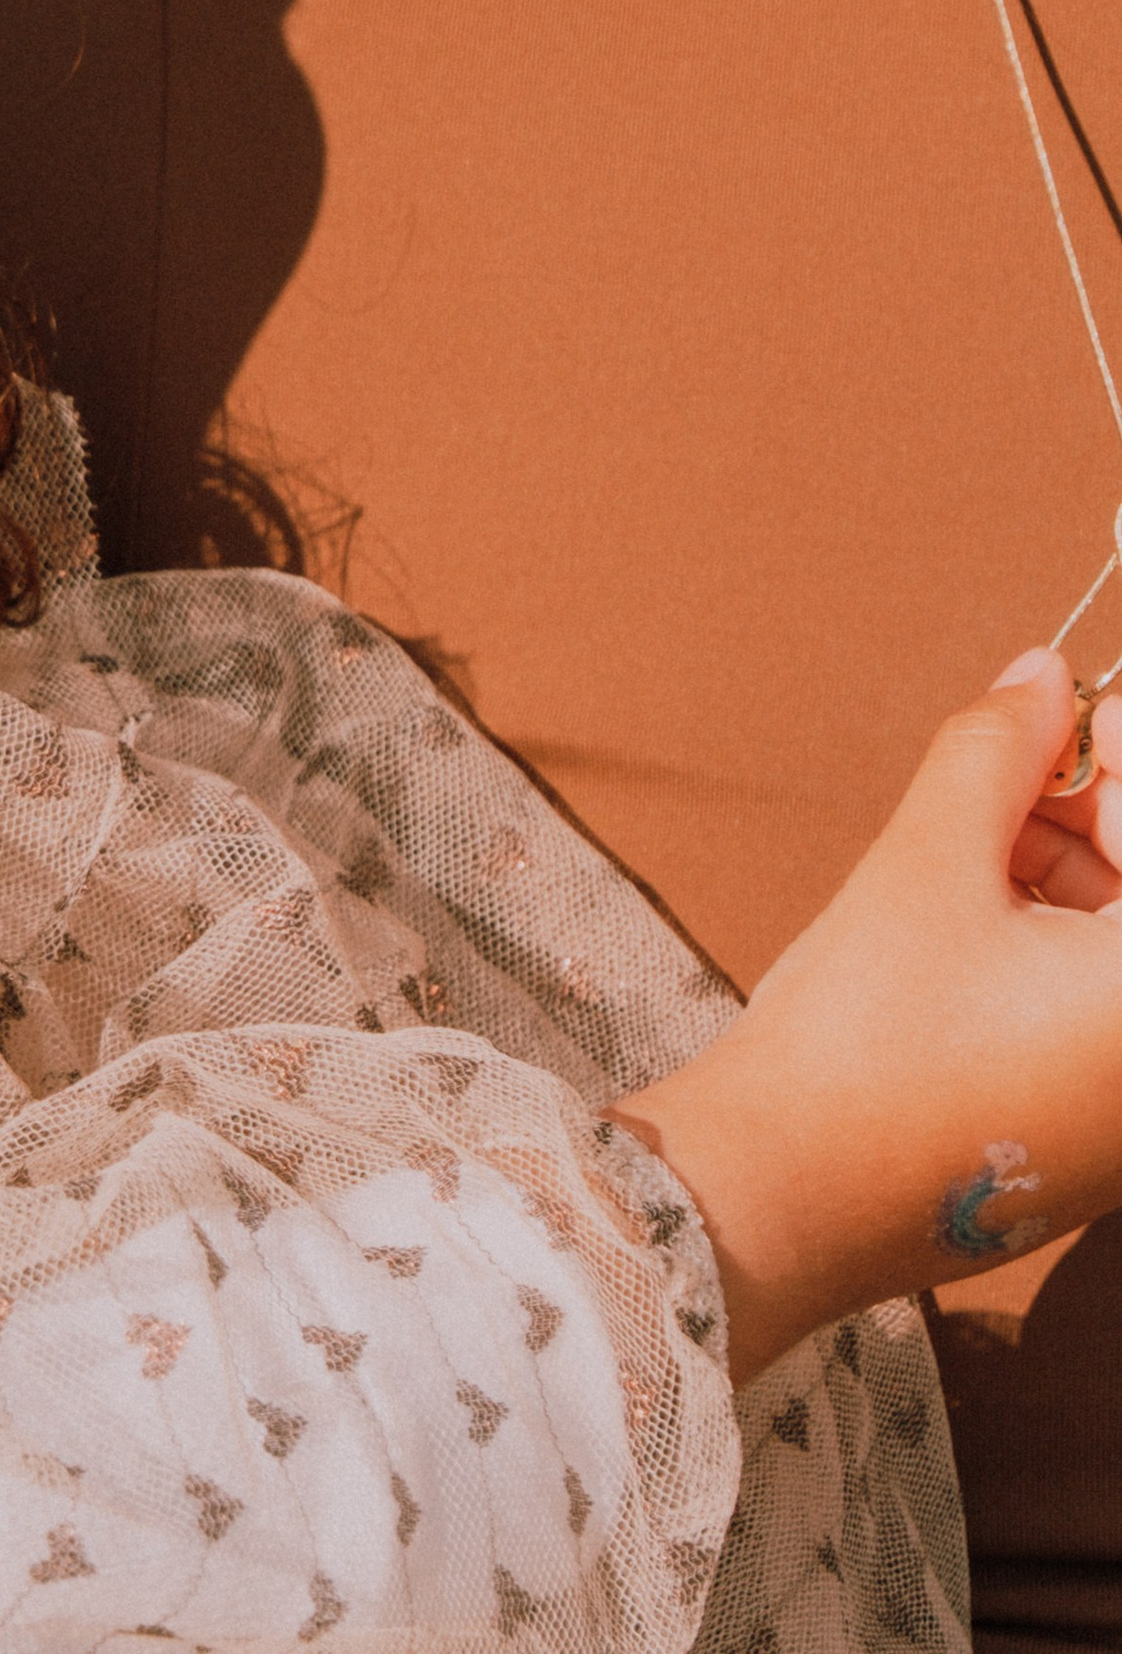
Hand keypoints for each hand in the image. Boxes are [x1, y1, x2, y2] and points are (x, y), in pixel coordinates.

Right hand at [611, 651, 1121, 1383]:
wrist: (783, 1198)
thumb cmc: (864, 1035)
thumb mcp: (929, 863)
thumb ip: (999, 751)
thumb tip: (1041, 675)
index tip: (1072, 709)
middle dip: (1097, 816)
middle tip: (1011, 759)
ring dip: (1070, 875)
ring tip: (969, 835)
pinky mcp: (1088, 1145)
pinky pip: (1099, 1019)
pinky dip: (1056, 947)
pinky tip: (970, 909)